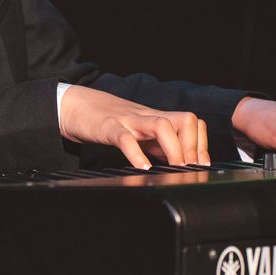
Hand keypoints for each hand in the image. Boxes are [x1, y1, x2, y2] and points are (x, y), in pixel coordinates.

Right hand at [58, 85, 210, 169]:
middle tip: (188, 169)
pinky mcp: (108, 127)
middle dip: (193, 147)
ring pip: (162, 126)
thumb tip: (179, 164)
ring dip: (173, 150)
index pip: (192, 123)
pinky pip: (125, 138)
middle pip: (186, 120)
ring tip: (173, 169)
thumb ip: (157, 146)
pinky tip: (142, 168)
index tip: (200, 166)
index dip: (201, 145)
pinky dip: (136, 154)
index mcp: (156, 119)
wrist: (74, 105)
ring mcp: (129, 120)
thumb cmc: (107, 121)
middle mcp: (148, 117)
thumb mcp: (138, 134)